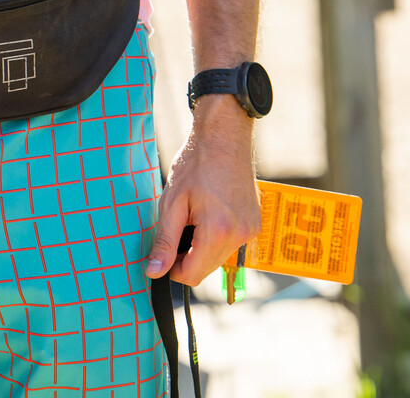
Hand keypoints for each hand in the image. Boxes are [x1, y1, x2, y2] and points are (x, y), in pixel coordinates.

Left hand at [146, 98, 260, 285]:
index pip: (192, 275)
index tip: (166, 249)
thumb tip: (154, 272)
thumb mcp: (172, 201)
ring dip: (203, 247)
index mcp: (218, 231)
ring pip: (220, 258)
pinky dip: (218, 236)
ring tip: (194, 215)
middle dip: (188, 257)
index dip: (173, 268)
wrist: (224, 134)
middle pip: (207, 269)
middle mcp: (241, 235)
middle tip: (178, 226)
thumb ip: (165, 241)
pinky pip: (232, 243)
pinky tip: (210, 212)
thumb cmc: (196, 162)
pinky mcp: (255, 223)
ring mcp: (252, 229)